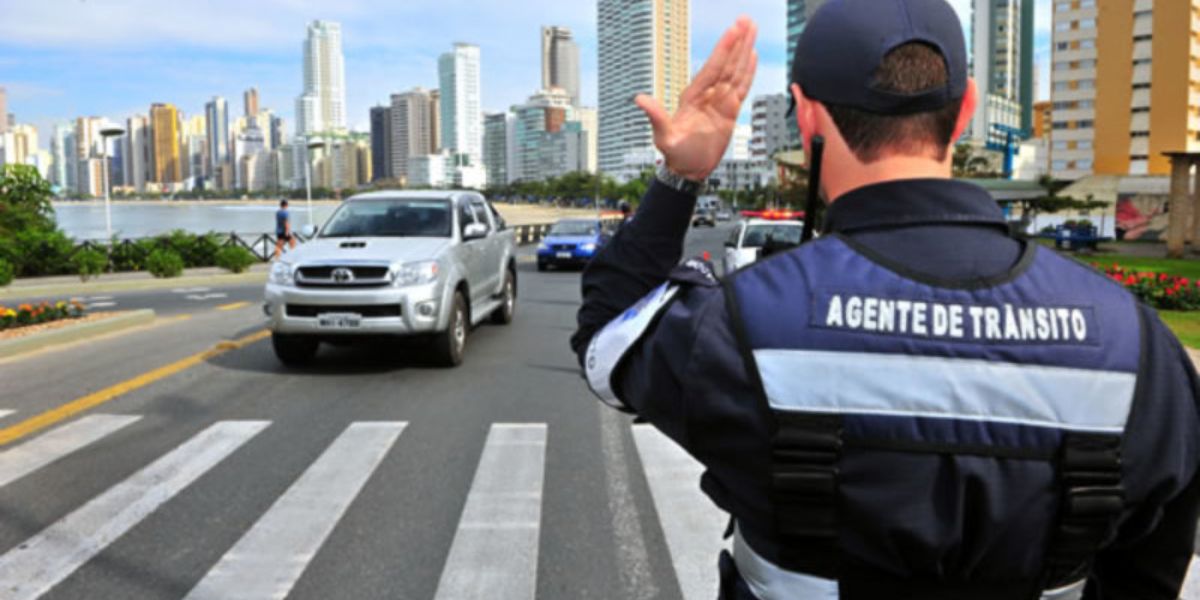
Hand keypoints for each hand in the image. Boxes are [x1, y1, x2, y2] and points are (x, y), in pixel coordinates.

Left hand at [635, 17, 757, 180]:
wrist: (688, 169)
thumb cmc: (674, 154)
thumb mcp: (663, 136)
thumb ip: (656, 117)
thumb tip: (639, 99)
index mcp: (693, 96)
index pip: (712, 68)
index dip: (724, 49)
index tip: (733, 30)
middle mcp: (707, 94)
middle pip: (726, 63)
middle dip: (737, 42)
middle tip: (747, 20)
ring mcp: (719, 101)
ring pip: (735, 71)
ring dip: (744, 51)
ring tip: (752, 30)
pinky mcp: (729, 111)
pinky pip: (741, 88)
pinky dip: (748, 72)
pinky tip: (752, 56)